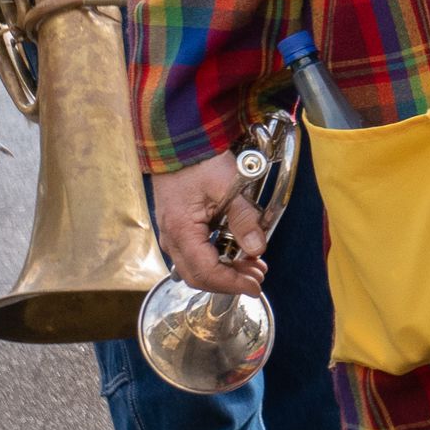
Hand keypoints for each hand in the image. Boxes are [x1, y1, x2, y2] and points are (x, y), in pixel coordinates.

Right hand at [151, 156, 266, 296]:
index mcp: (182, 231)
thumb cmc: (200, 162)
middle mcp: (172, 238)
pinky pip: (194, 253)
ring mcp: (172, 234)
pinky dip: (216, 259)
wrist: (179, 143)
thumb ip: (244, 219)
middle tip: (257, 277)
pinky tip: (235, 252)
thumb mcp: (228, 187)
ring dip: (224, 271)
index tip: (255, 287)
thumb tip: (257, 249)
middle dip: (230, 281)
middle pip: (199, 276)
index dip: (232, 283)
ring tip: (252, 266)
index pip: (207, 272)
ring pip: (196, 267)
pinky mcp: (177, 227)